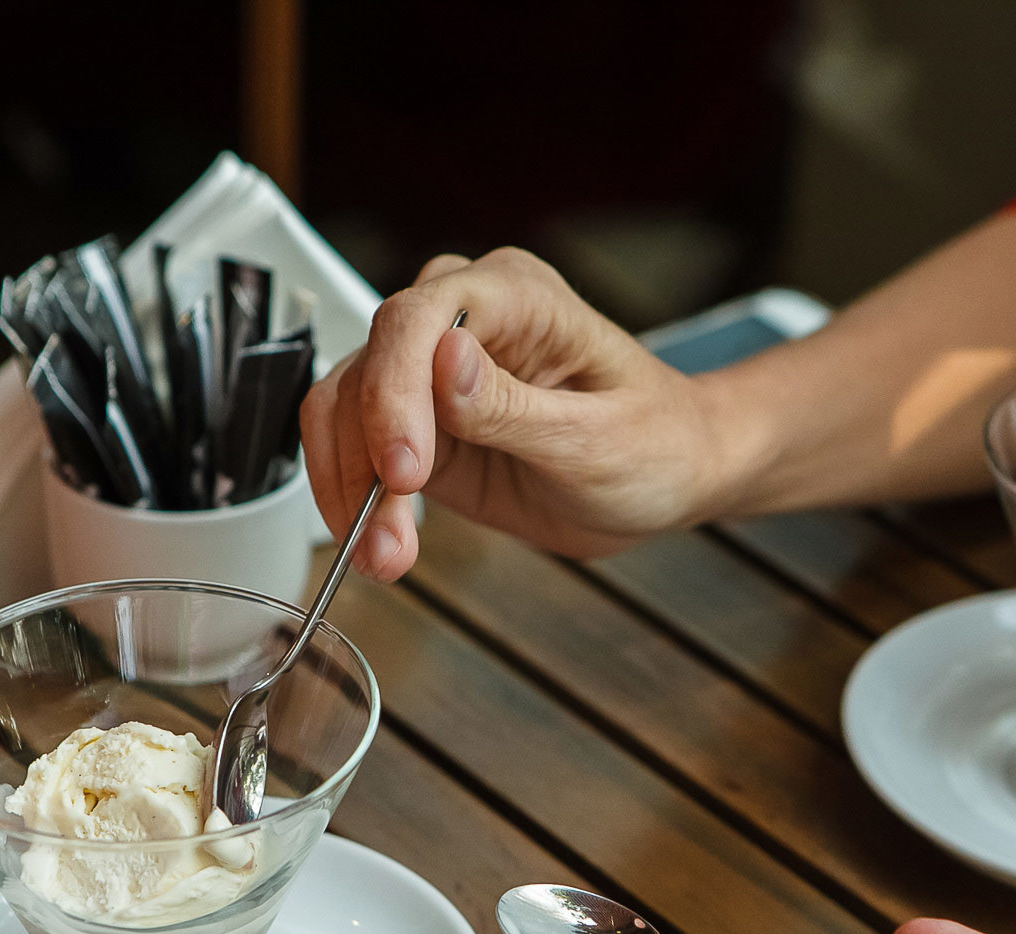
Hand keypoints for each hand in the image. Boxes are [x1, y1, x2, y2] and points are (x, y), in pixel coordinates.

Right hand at [299, 248, 731, 579]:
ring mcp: (432, 371)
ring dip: (351, 488)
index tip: (405, 469)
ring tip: (383, 556)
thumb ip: (515, 405)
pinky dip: (356, 501)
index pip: (420, 316)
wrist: (669, 479)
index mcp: (516, 295)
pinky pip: (358, 452)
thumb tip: (444, 358)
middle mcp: (464, 318)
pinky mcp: (420, 424)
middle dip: (365, 456)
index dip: (396, 391)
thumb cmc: (656, 442)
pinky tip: (379, 545)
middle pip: (368, 364)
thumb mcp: (596, 437)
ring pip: (347, 412)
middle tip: (385, 535)